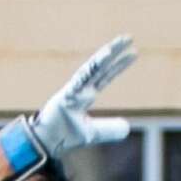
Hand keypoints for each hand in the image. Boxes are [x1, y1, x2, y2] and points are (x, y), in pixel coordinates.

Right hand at [35, 35, 136, 158]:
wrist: (47, 142)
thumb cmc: (65, 136)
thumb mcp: (93, 133)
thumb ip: (109, 129)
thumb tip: (127, 127)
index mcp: (86, 94)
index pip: (106, 75)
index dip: (119, 65)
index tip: (134, 53)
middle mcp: (80, 88)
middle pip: (100, 67)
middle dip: (113, 52)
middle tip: (129, 38)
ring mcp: (71, 91)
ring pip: (88, 71)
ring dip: (101, 59)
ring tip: (113, 48)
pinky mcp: (64, 98)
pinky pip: (76, 84)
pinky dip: (85, 75)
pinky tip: (95, 65)